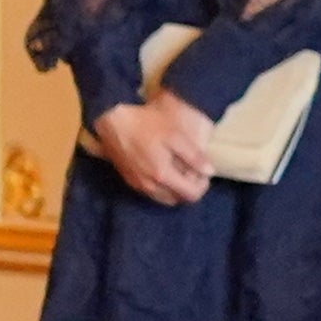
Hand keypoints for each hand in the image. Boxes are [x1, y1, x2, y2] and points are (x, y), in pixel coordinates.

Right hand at [88, 96, 218, 206]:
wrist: (111, 121)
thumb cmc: (145, 125)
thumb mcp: (175, 136)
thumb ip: (193, 156)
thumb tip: (209, 172)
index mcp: (163, 176)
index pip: (191, 195)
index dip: (202, 186)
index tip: (202, 171)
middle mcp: (150, 186)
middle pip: (177, 199)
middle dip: (188, 188)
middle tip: (191, 170)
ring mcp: (137, 184)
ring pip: (163, 198)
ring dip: (174, 189)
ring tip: (177, 169)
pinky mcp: (128, 179)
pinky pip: (151, 192)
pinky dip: (161, 186)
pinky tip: (160, 168)